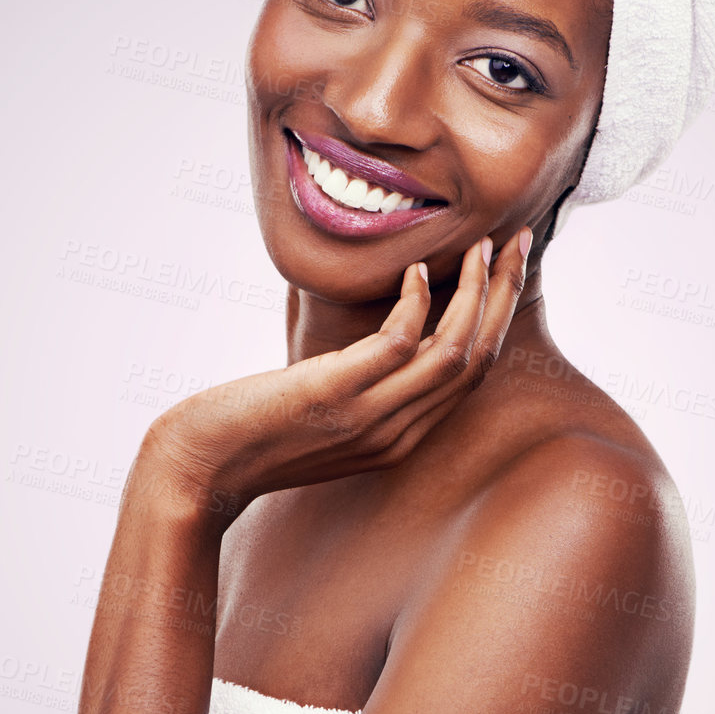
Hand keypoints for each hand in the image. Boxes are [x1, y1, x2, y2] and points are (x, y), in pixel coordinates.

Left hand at [145, 230, 531, 507]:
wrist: (196, 472)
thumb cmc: (247, 434)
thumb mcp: (323, 413)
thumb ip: (359, 386)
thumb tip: (374, 340)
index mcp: (400, 438)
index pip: (472, 375)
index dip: (499, 318)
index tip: (507, 267)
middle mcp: (396, 433)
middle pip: (477, 360)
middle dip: (504, 296)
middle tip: (518, 241)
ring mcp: (368, 417)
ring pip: (452, 353)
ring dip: (475, 294)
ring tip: (480, 244)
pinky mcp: (334, 396)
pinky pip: (398, 346)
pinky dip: (416, 303)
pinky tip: (415, 270)